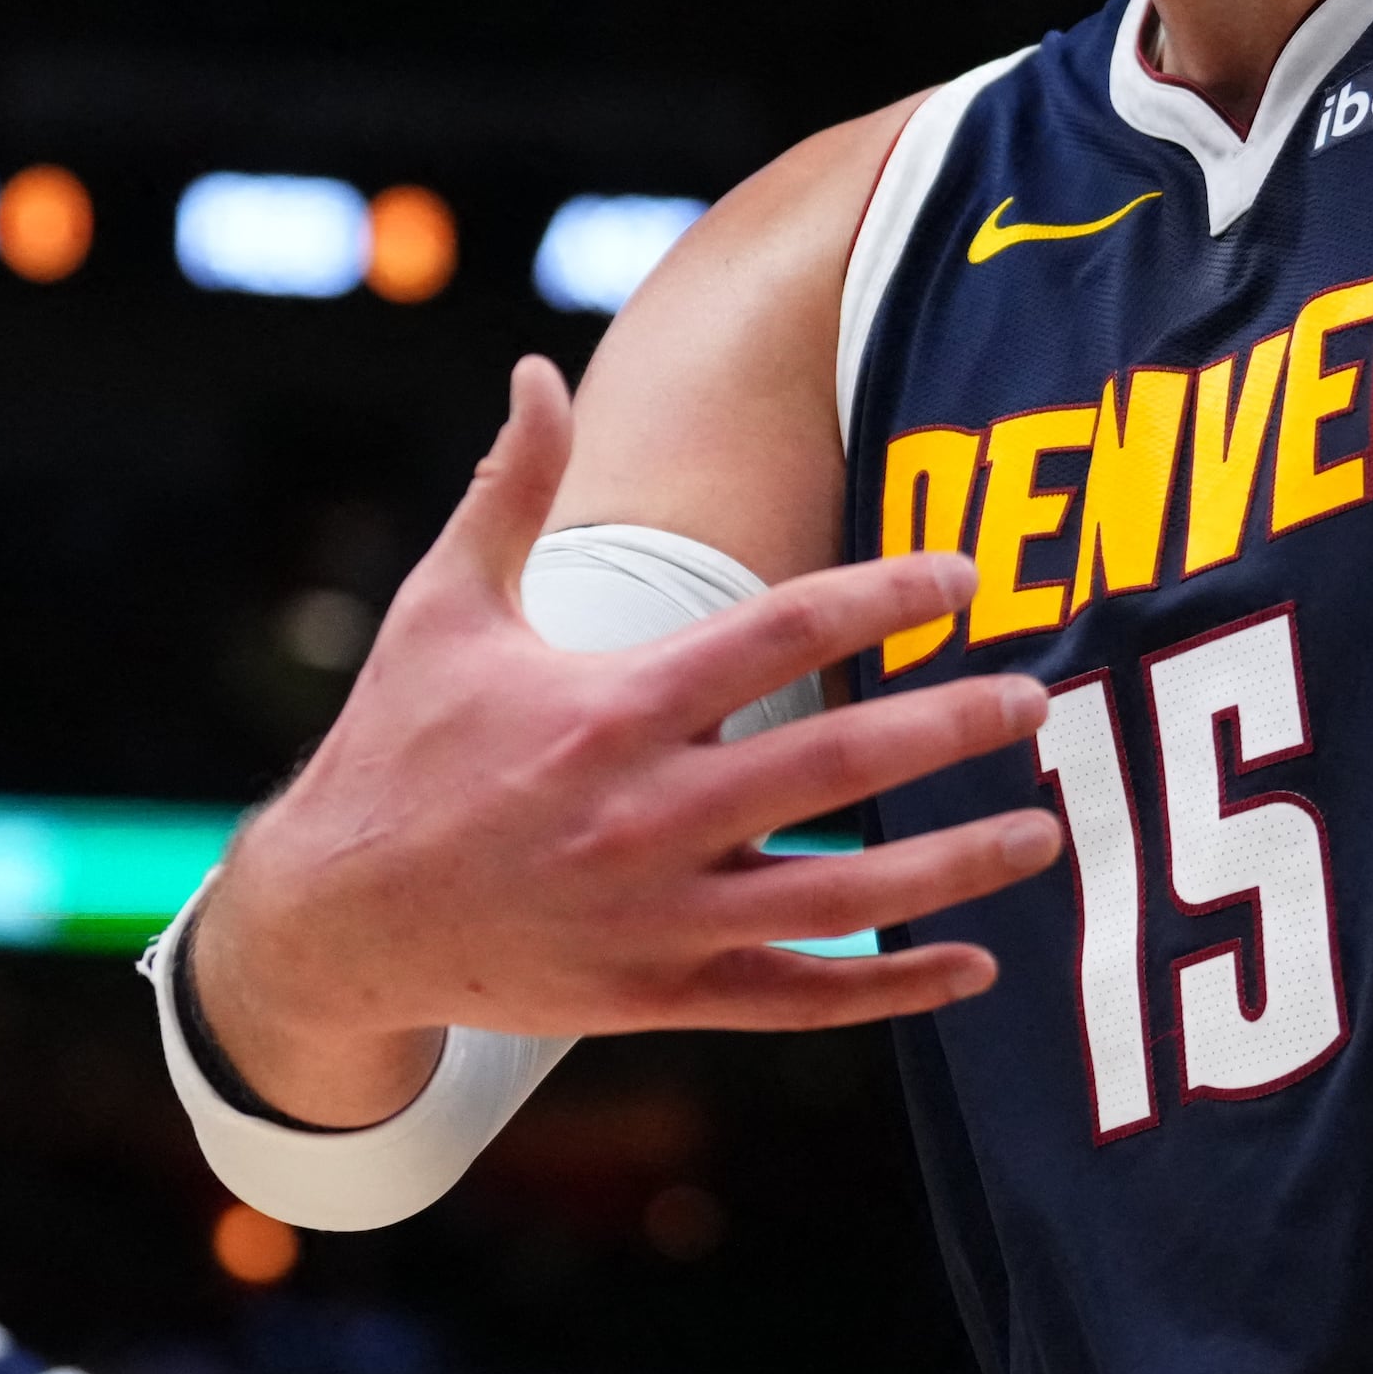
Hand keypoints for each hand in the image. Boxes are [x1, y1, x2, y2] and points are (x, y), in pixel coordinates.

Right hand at [188, 356, 1059, 1126]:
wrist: (330, 924)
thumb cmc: (395, 752)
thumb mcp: (440, 609)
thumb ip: (506, 491)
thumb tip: (537, 372)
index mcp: (609, 708)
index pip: (777, 635)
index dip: (882, 594)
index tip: (963, 577)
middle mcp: (645, 814)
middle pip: (833, 764)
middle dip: (947, 729)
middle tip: (1033, 702)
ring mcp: (657, 916)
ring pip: (841, 899)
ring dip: (953, 869)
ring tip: (1042, 832)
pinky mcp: (657, 997)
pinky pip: (800, 1001)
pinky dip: (893, 991)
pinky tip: (974, 968)